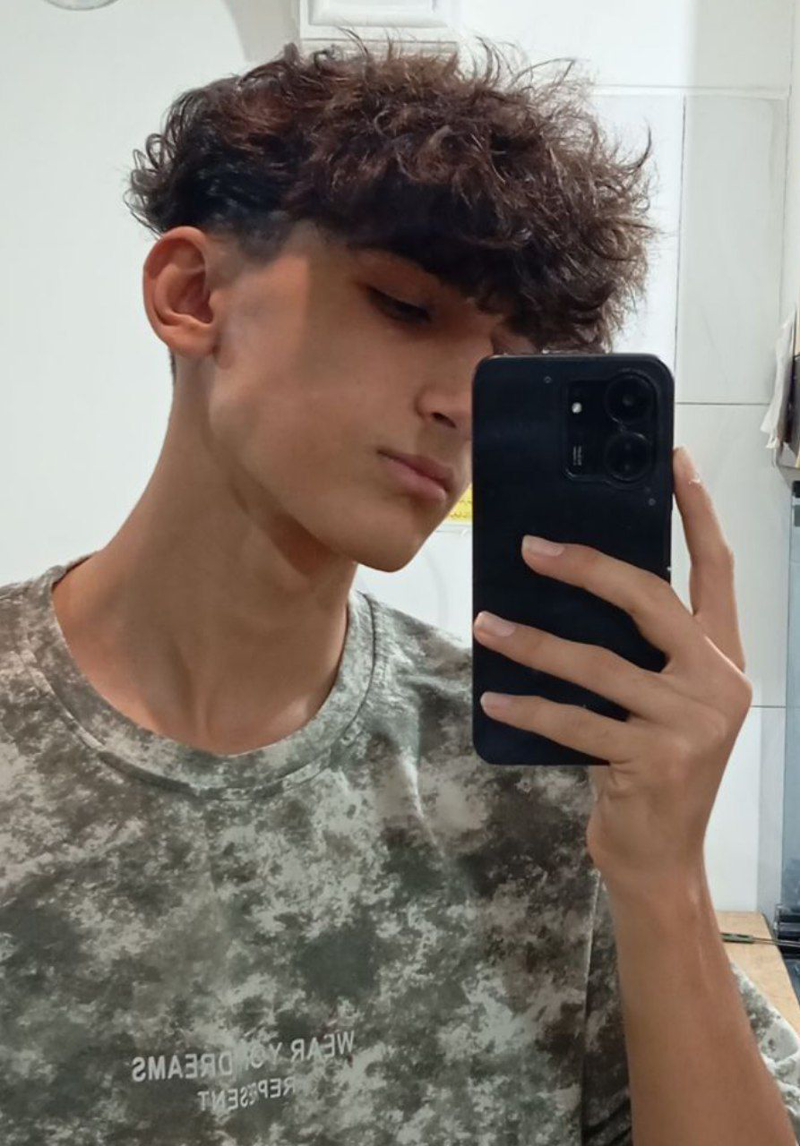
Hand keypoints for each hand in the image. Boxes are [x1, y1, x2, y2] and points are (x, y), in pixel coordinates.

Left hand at [472, 446, 751, 893]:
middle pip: (653, 601)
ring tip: (485, 625)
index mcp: (723, 659)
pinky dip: (529, 708)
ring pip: (600, 664)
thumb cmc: (652, 770)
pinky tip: (493, 698)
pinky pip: (575, 722)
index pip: (716, 571)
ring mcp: (688, 726)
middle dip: (589, 567)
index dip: (698, 514)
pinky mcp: (651, 763)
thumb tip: (569, 587)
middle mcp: (717, 684)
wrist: (662, 860)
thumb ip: (642, 652)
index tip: (675, 461)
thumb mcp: (662, 703)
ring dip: (534, 643)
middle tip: (530, 548)